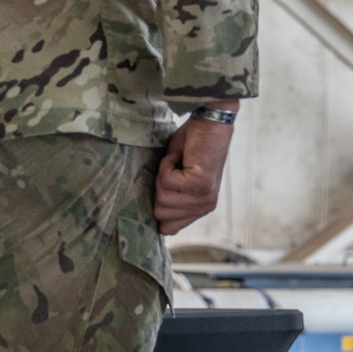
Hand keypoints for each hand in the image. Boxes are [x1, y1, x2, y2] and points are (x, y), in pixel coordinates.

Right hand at [154, 109, 237, 234]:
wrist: (210, 122)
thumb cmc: (190, 146)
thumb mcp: (176, 180)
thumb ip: (167, 199)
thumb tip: (141, 219)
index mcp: (199, 209)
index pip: (167, 229)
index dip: (158, 206)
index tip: (165, 186)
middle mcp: (205, 207)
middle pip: (158, 213)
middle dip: (159, 188)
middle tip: (176, 170)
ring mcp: (204, 197)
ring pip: (161, 198)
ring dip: (164, 175)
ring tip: (179, 162)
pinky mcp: (200, 184)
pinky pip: (166, 181)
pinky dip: (167, 165)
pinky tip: (181, 157)